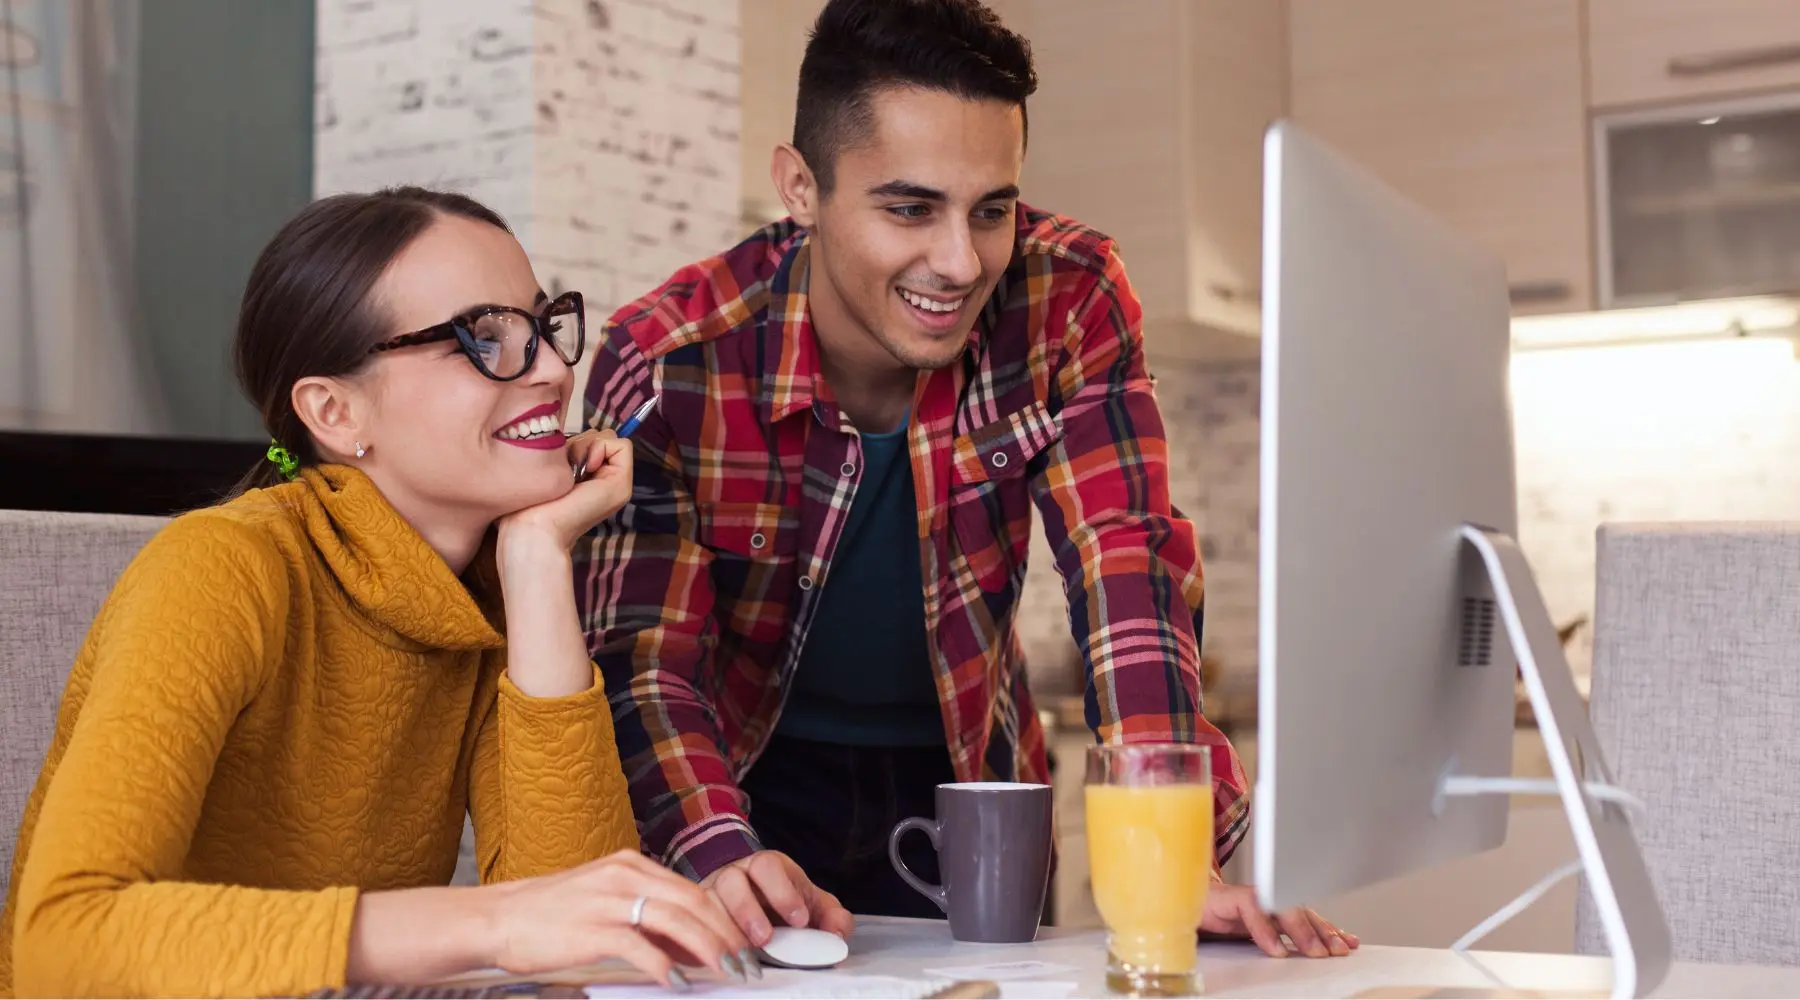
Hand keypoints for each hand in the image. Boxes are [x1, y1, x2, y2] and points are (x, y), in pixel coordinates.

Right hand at [486, 849, 754, 989]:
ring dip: (709, 948)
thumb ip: (646, 917)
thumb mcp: (606, 902)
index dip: (725, 918)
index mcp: (631, 865)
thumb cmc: (551, 916)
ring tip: (728, 973)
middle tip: (747, 964)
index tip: (744, 945)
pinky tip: (680, 982)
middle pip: (694, 902)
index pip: (693, 890)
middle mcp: (625, 875)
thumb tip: (688, 946)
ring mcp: (608, 900)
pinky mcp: (592, 928)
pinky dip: (665, 965)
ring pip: (676, 920)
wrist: (499, 918)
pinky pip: (640, 946)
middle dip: (727, 934)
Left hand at [497, 430, 632, 556]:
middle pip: (601, 436)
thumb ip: (564, 453)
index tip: (561, 462)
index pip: (592, 439)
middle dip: (580, 442)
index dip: (576, 442)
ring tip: (571, 473)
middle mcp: (606, 480)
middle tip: (566, 469)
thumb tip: (569, 438)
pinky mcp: (622, 484)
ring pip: (610, 437)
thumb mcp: (549, 469)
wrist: (536, 528)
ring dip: (585, 446)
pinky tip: (584, 469)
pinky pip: (622, 444)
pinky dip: (600, 448)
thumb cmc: (533, 504)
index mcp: (590, 479)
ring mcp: (618, 483)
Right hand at [700, 850, 855, 944]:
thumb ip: (833, 916)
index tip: (799, 920)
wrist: (755, 898)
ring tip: (745, 951)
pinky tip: (723, 956)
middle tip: (765, 938)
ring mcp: (713, 893)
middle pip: (733, 880)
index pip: (769, 867)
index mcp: (766, 866)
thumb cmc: (786, 901)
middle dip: (748, 909)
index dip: (783, 893)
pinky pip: (696, 922)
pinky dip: (708, 939)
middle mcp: (736, 875)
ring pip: (707, 900)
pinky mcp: (699, 914)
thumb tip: (837, 934)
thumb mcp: (814, 904)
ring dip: (725, 926)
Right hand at [1200, 882, 1357, 958]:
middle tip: (1338, 950)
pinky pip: (1252, 910)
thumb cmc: (1216, 917)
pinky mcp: (1228, 898)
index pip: (1307, 916)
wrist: (1180, 902)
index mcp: (1272, 908)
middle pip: (1301, 910)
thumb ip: (1275, 938)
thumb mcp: (1251, 933)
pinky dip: (1266, 931)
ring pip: (1281, 908)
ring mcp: (1248, 896)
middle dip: (1323, 930)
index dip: (1329, 928)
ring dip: (1302, 930)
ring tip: (1316, 952)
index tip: (1349, 943)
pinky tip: (1276, 949)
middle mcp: (1265, 898)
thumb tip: (1305, 952)